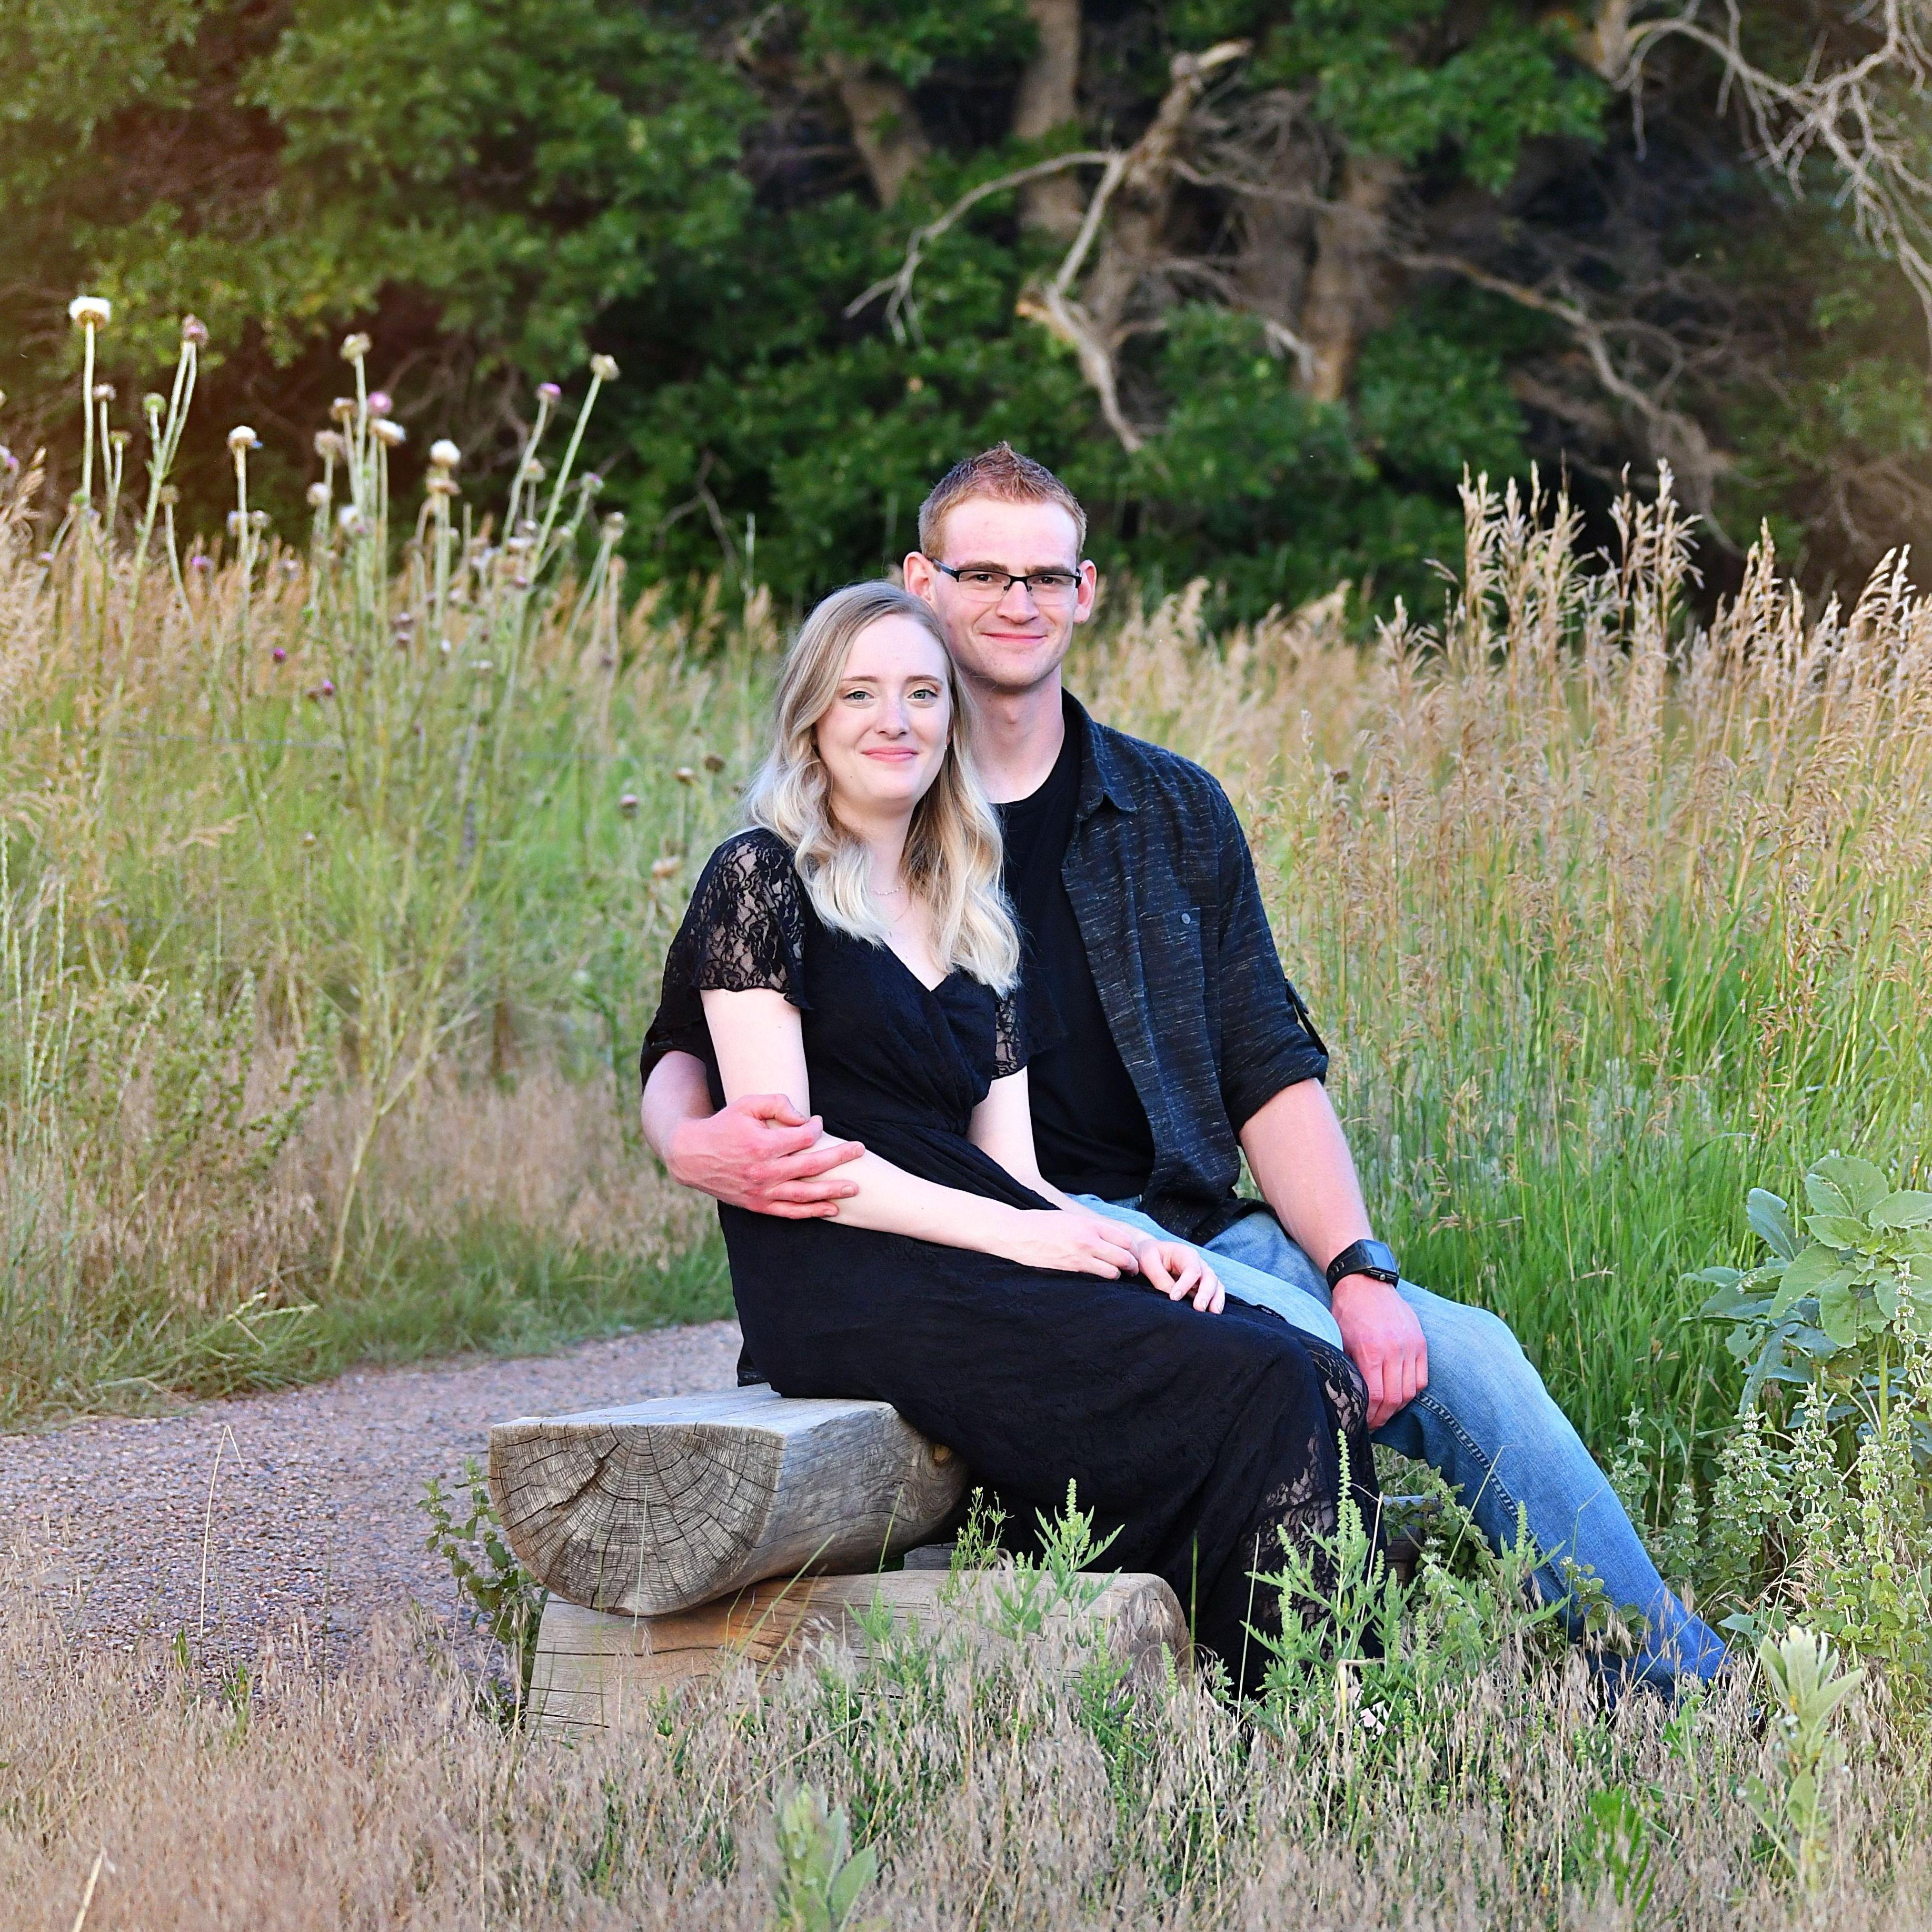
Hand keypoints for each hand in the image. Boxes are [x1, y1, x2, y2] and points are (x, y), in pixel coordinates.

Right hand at [665, 1094, 863, 1217]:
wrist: (692, 1155)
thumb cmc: (723, 1125)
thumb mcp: (746, 1104)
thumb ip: (777, 1104)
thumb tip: (804, 1118)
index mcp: (762, 1144)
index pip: (803, 1138)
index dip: (816, 1129)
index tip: (818, 1123)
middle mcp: (763, 1171)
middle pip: (811, 1167)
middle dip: (840, 1158)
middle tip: (860, 1150)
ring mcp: (761, 1191)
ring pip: (805, 1195)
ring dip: (832, 1191)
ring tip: (855, 1188)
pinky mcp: (757, 1205)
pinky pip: (789, 1212)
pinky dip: (812, 1212)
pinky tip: (832, 1209)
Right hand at [993, 1207, 1141, 1277]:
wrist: (1016, 1233)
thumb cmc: (1040, 1223)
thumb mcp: (1069, 1218)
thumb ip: (1090, 1227)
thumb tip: (1106, 1237)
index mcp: (1089, 1224)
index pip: (1124, 1239)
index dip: (1133, 1249)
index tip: (1132, 1254)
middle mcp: (1088, 1240)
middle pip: (1124, 1257)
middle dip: (1132, 1266)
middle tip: (1133, 1270)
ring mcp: (1080, 1256)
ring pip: (1113, 1272)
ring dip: (1117, 1275)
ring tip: (1116, 1276)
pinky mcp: (1070, 1270)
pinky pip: (1096, 1278)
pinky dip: (1102, 1280)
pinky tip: (1099, 1279)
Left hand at [1129, 1236, 1224, 1312]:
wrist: (1150, 1254)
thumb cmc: (1149, 1255)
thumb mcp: (1148, 1261)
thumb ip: (1160, 1278)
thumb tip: (1173, 1297)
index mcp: (1185, 1254)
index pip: (1192, 1269)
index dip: (1185, 1284)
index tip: (1173, 1298)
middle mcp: (1198, 1264)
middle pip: (1210, 1277)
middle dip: (1206, 1293)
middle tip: (1199, 1308)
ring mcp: (1202, 1275)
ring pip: (1216, 1286)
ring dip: (1216, 1300)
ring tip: (1213, 1313)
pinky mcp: (1202, 1286)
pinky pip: (1215, 1293)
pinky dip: (1216, 1303)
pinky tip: (1212, 1314)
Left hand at [1330, 1274, 1426, 1428]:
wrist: (1367, 1283)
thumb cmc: (1347, 1313)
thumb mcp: (1338, 1340)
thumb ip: (1347, 1367)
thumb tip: (1350, 1398)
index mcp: (1369, 1351)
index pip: (1375, 1396)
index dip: (1370, 1416)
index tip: (1363, 1424)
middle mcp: (1393, 1350)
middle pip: (1394, 1398)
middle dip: (1383, 1417)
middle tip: (1374, 1424)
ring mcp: (1410, 1346)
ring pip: (1410, 1391)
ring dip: (1398, 1407)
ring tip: (1385, 1411)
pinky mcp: (1421, 1342)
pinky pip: (1422, 1378)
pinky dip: (1412, 1391)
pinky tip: (1399, 1394)